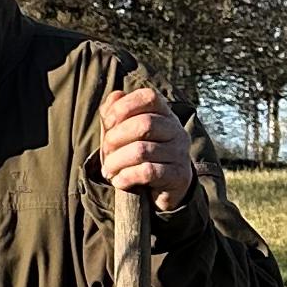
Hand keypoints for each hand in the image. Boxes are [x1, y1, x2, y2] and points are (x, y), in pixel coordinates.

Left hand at [96, 89, 194, 212]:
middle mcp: (176, 130)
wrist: (158, 189)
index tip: (108, 123)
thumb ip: (116, 113)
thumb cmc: (136, 155)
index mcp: (163, 113)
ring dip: (116, 161)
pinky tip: (119, 181)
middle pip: (144, 124)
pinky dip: (126, 177)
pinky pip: (148, 172)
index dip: (124, 107)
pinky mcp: (179, 176)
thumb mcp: (123, 132)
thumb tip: (114, 97)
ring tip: (109, 170)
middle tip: (106, 151)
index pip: (148, 97)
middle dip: (115, 138)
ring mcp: (180, 153)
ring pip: (142, 150)